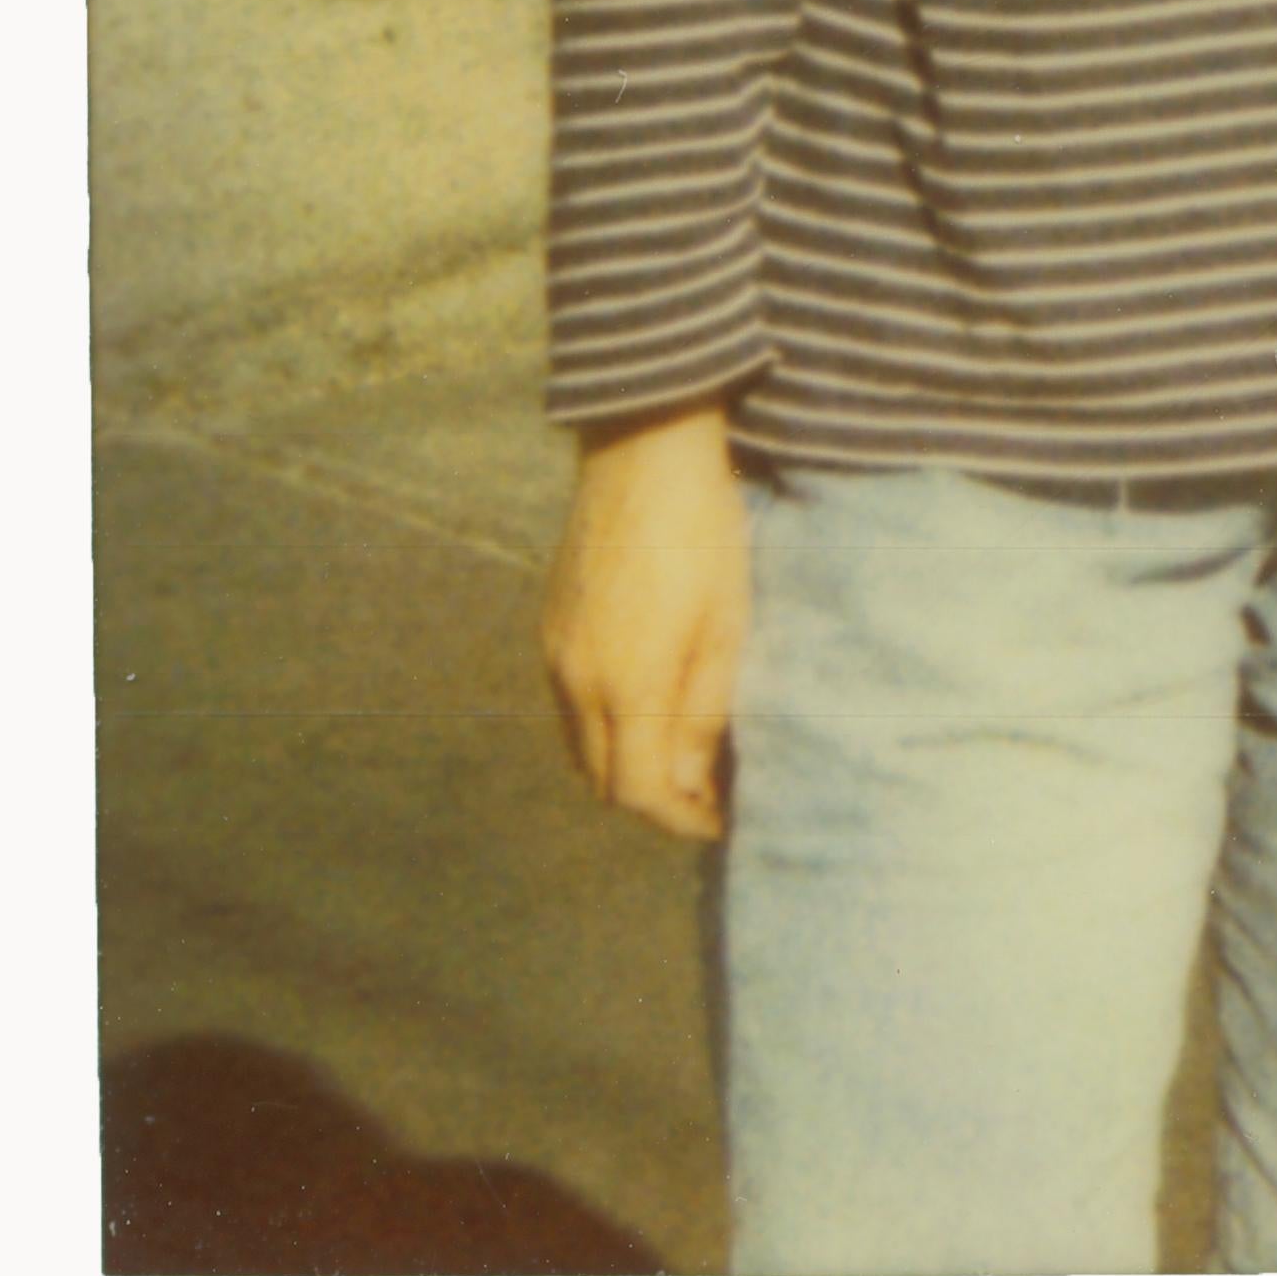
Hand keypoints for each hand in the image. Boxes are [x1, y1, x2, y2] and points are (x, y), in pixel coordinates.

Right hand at [541, 399, 748, 841]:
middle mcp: (574, 679)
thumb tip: (691, 781)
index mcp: (625, 685)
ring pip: (579, 744)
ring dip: (624, 762)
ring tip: (683, 755)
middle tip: (706, 794)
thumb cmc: (704, 535)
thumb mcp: (727, 625)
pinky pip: (567, 703)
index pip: (637, 791)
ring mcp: (553, 653)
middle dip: (651, 798)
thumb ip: (705, 711)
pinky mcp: (548, 627)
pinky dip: (603, 725)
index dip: (679, 818)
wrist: (642, 455)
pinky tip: (646, 706)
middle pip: (600, 778)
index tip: (720, 820)